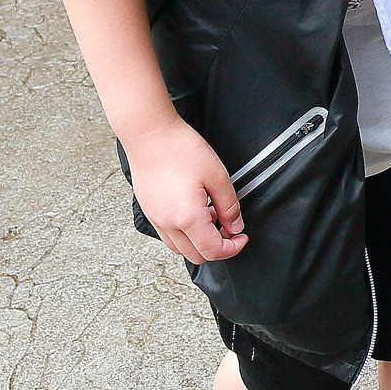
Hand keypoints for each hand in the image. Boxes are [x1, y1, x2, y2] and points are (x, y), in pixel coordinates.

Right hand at [125, 116, 246, 261]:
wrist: (149, 134)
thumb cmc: (179, 149)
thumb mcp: (217, 175)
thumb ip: (229, 206)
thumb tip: (235, 226)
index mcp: (187, 217)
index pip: (213, 251)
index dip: (233, 248)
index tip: (241, 238)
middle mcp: (168, 224)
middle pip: (196, 255)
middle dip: (217, 248)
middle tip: (230, 229)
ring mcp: (155, 218)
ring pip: (180, 248)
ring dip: (199, 241)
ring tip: (211, 216)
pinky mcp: (149, 211)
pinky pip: (168, 235)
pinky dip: (184, 233)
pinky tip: (194, 211)